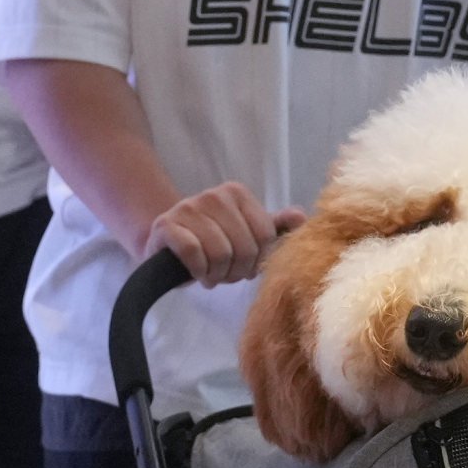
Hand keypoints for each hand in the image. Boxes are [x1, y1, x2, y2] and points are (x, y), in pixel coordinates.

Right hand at [147, 183, 294, 284]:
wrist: (166, 247)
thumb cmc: (211, 242)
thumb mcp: (244, 233)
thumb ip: (272, 226)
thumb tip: (301, 217)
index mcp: (237, 193)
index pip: (266, 235)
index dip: (258, 260)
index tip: (245, 266)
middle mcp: (213, 195)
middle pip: (245, 247)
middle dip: (238, 270)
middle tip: (226, 274)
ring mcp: (188, 208)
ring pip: (220, 252)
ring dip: (217, 274)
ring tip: (212, 274)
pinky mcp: (166, 226)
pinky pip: (193, 253)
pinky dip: (199, 270)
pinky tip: (198, 273)